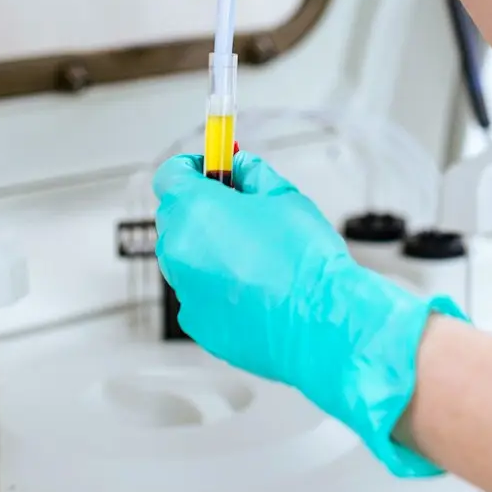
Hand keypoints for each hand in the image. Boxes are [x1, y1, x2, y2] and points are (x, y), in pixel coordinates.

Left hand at [153, 153, 466, 476]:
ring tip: (254, 255)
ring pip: (186, 258)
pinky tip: (253, 288)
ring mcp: (184, 290)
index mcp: (194, 209)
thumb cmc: (305, 259)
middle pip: (175, 217)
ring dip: (208, 250)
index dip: (192, 168)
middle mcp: (178, 249)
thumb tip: (239, 168)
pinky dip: (216, 288)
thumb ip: (251, 173)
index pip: (170, 174)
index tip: (211, 170)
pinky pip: (198, 295)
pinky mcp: (197, 324)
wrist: (321, 321)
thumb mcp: (283, 195)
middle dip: (200, 209)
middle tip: (239, 211)